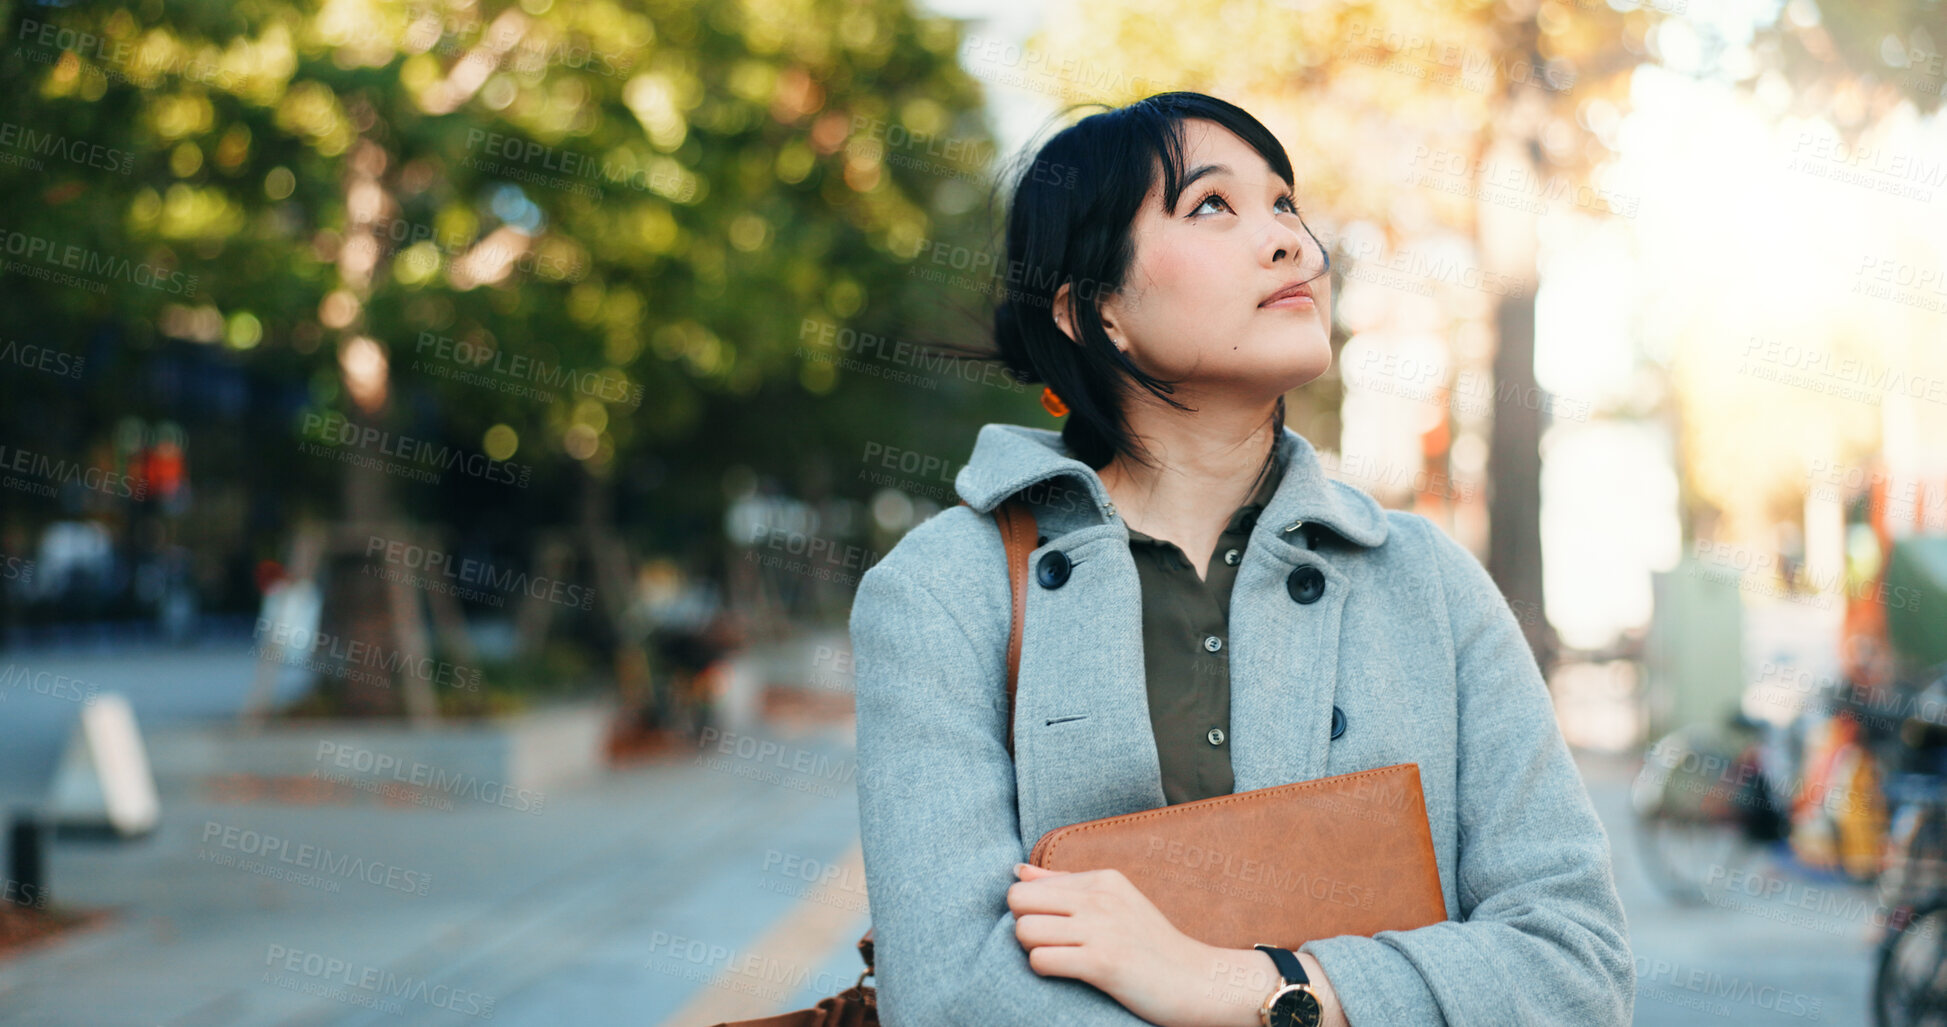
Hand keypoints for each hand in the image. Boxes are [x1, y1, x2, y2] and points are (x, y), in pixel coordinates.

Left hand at [1008, 862, 1236, 1026]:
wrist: (1198, 981)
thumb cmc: (1152, 945)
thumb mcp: (1115, 902)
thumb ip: (1066, 885)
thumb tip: (1018, 869)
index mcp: (1103, 879)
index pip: (1030, 884)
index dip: (1031, 911)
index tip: (1055, 929)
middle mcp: (1100, 898)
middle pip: (1018, 900)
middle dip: (1023, 925)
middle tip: (1047, 943)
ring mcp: (1102, 929)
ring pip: (1024, 930)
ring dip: (1032, 950)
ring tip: (1059, 958)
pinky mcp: (1102, 963)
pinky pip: (1041, 960)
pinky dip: (1043, 969)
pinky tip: (1067, 972)